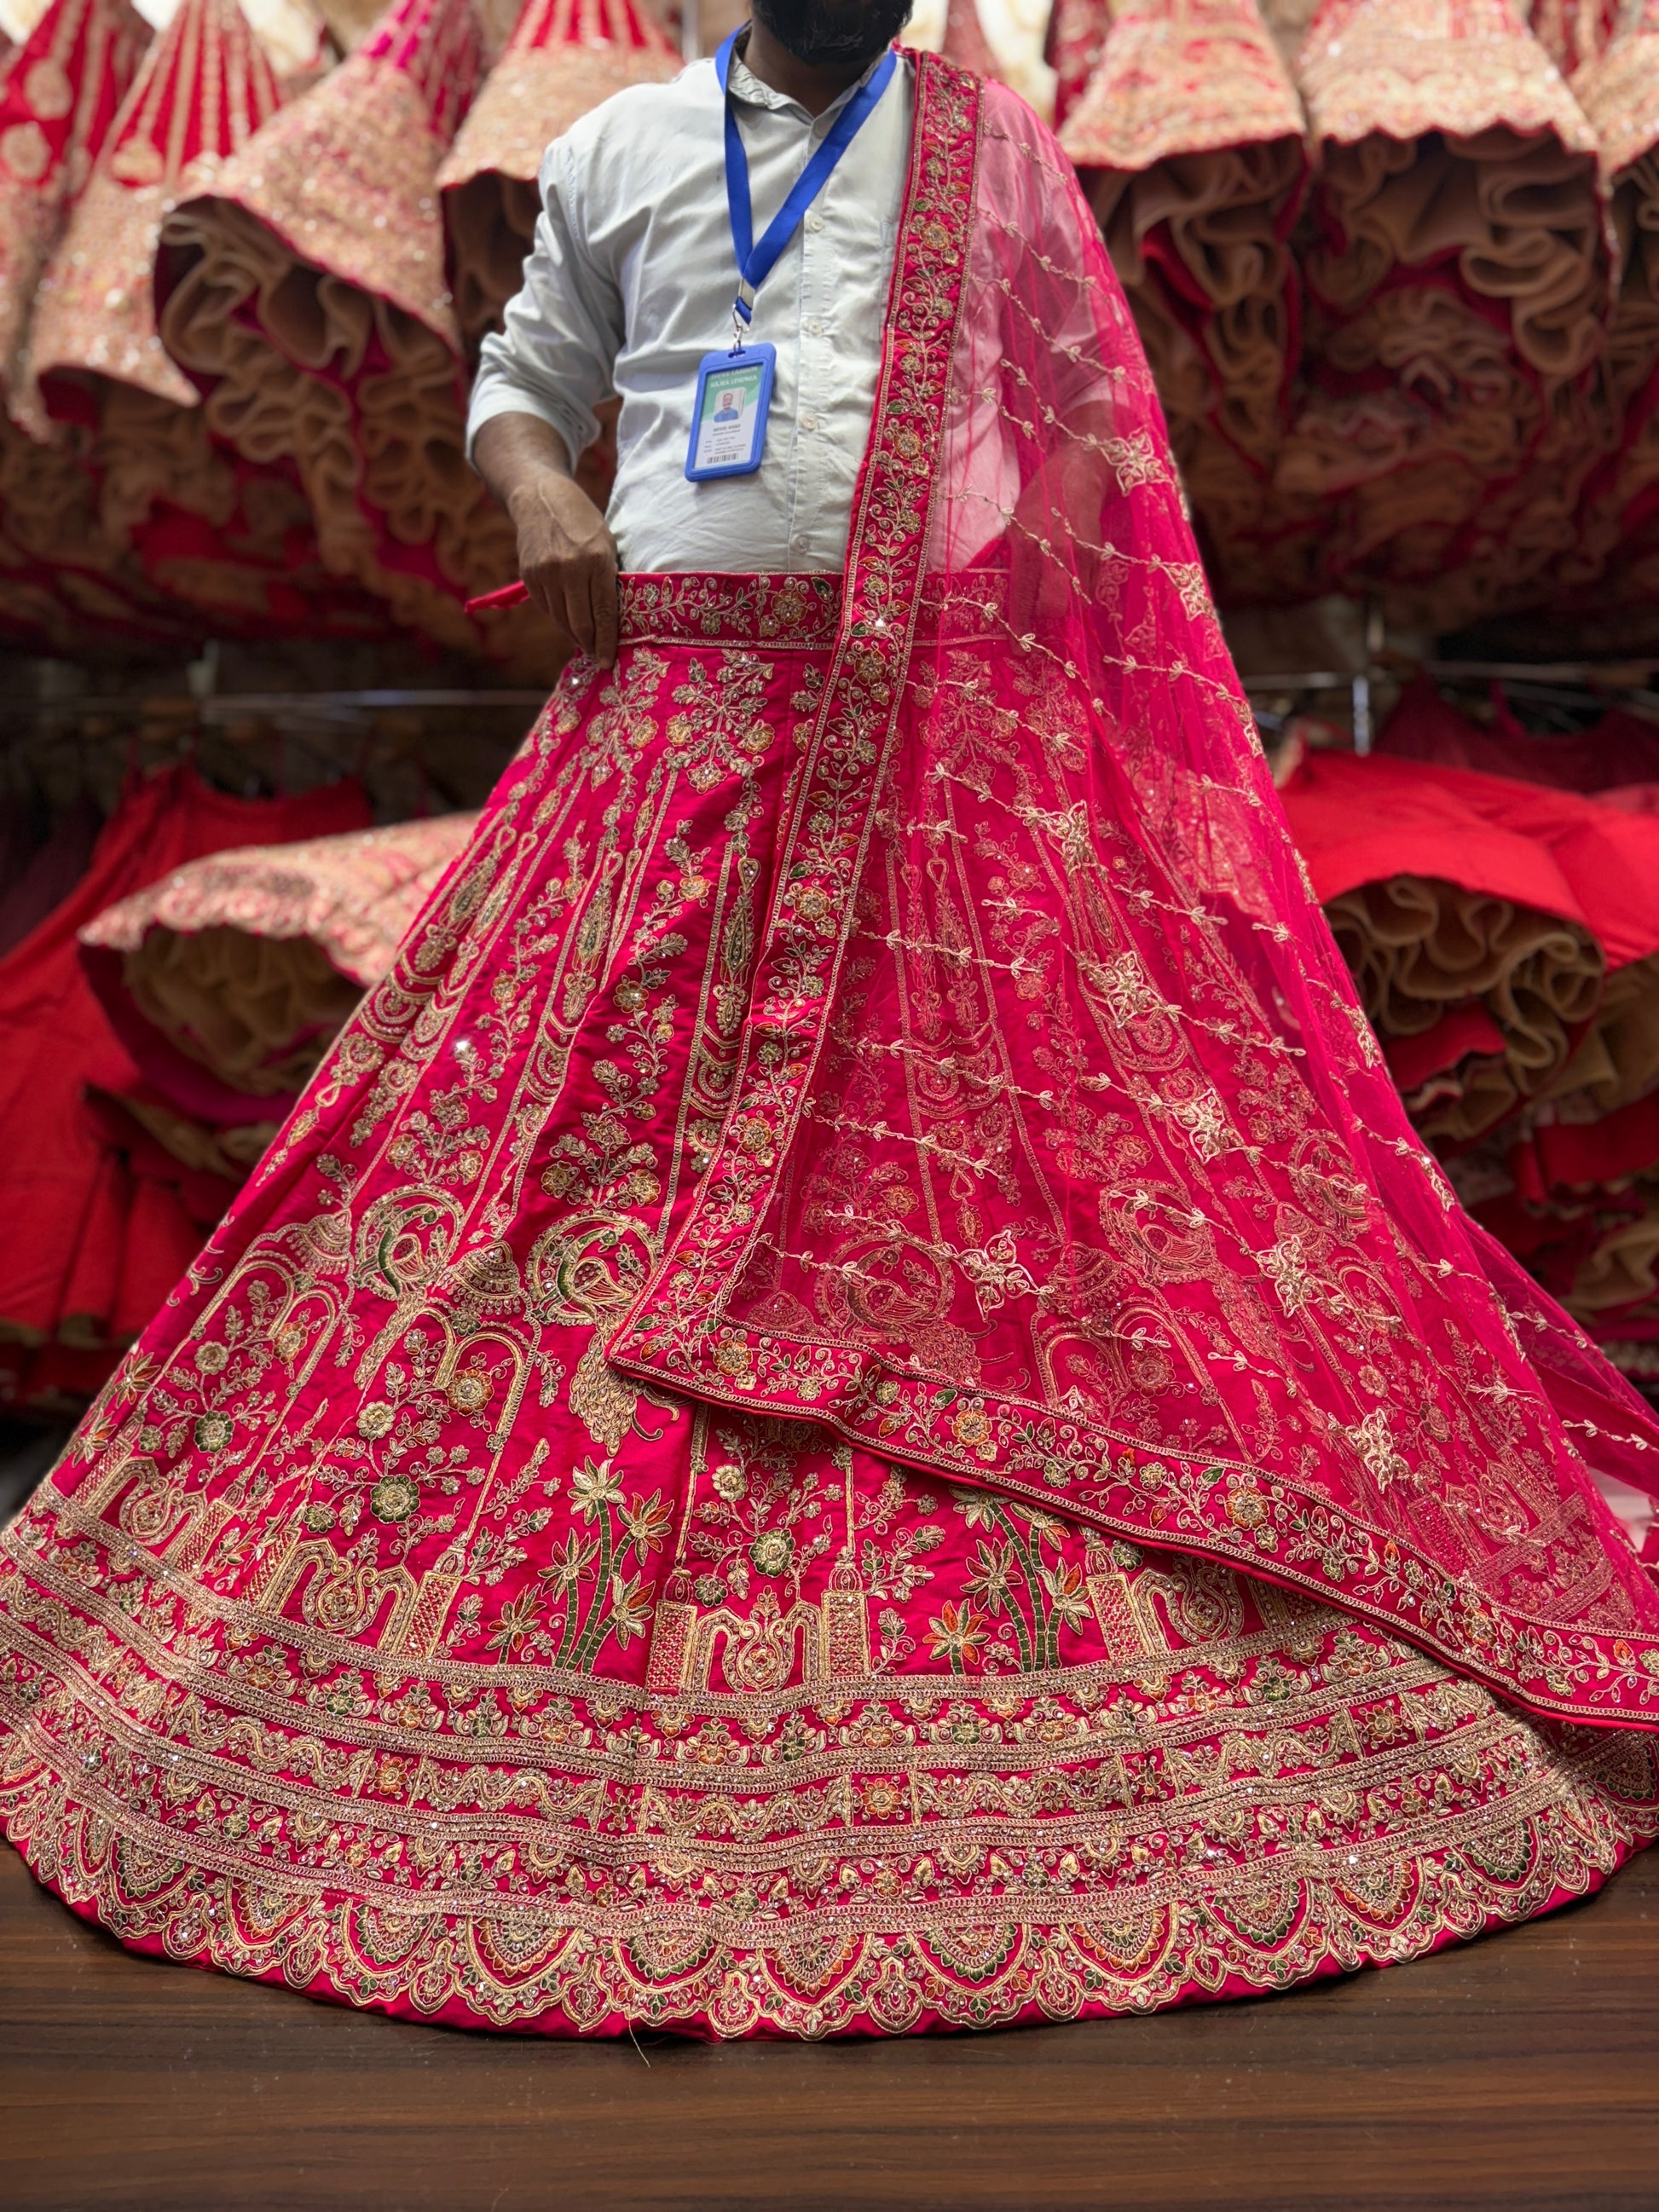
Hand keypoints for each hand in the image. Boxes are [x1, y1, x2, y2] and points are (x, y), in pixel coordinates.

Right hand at [510, 466, 619, 668]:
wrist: (540, 497)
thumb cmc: (583, 522)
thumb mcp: (605, 543)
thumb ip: (608, 578)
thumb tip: (613, 618)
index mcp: (597, 560)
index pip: (603, 613)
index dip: (606, 642)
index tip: (607, 663)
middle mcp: (570, 568)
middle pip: (581, 622)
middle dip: (590, 644)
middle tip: (597, 656)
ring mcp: (546, 572)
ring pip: (561, 619)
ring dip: (574, 634)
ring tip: (584, 641)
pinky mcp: (530, 575)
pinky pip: (547, 608)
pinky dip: (558, 618)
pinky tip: (567, 620)